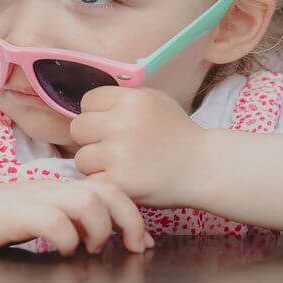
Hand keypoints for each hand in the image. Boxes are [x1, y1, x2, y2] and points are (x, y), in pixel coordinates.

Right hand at [0, 180, 153, 256]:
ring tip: (90, 248)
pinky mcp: (18, 213)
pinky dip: (66, 238)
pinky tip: (62, 250)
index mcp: (63, 188)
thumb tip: (103, 238)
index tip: (142, 243)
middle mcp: (55, 188)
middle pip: (108, 191)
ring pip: (87, 202)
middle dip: (130, 220)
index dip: (133, 215)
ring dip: (98, 228)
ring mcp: (37, 198)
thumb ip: (71, 222)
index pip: (111, 189)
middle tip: (133, 247)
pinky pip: (54, 221)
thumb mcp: (41, 215)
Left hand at [70, 86, 206, 207]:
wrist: (204, 167)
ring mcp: (119, 153)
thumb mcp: (156, 101)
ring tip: (121, 166)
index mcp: (130, 100)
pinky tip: (121, 180)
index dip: (96, 114)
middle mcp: (122, 123)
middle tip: (113, 148)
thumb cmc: (178, 134)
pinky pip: (90, 181)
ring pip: (81, 158)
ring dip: (96, 165)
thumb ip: (123, 98)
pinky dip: (102, 184)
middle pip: (78, 128)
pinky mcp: (119, 181)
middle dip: (91, 139)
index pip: (87, 101)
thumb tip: (89, 104)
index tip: (111, 125)